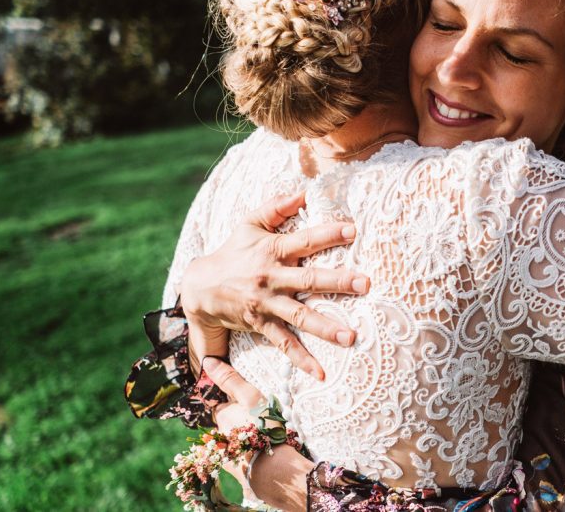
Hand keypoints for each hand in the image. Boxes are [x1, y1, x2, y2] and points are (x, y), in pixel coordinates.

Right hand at [180, 192, 368, 378]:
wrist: (199, 286)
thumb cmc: (233, 251)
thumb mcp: (250, 223)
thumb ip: (277, 206)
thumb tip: (304, 191)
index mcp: (273, 250)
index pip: (305, 240)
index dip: (328, 233)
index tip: (352, 230)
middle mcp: (272, 277)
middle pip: (309, 279)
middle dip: (338, 281)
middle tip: (365, 284)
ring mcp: (267, 304)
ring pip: (299, 316)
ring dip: (326, 327)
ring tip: (351, 336)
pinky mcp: (261, 324)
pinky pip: (284, 344)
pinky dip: (302, 359)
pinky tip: (322, 372)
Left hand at [205, 357, 311, 511]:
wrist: (275, 473)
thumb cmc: (265, 430)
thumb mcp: (251, 398)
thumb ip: (230, 380)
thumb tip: (207, 361)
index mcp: (222, 417)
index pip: (223, 406)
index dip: (235, 404)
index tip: (250, 407)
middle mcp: (218, 438)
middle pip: (227, 426)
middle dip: (239, 424)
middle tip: (260, 424)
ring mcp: (225, 459)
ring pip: (233, 445)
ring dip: (244, 443)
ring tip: (264, 442)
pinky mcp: (235, 475)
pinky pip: (239, 463)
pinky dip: (248, 460)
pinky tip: (262, 459)